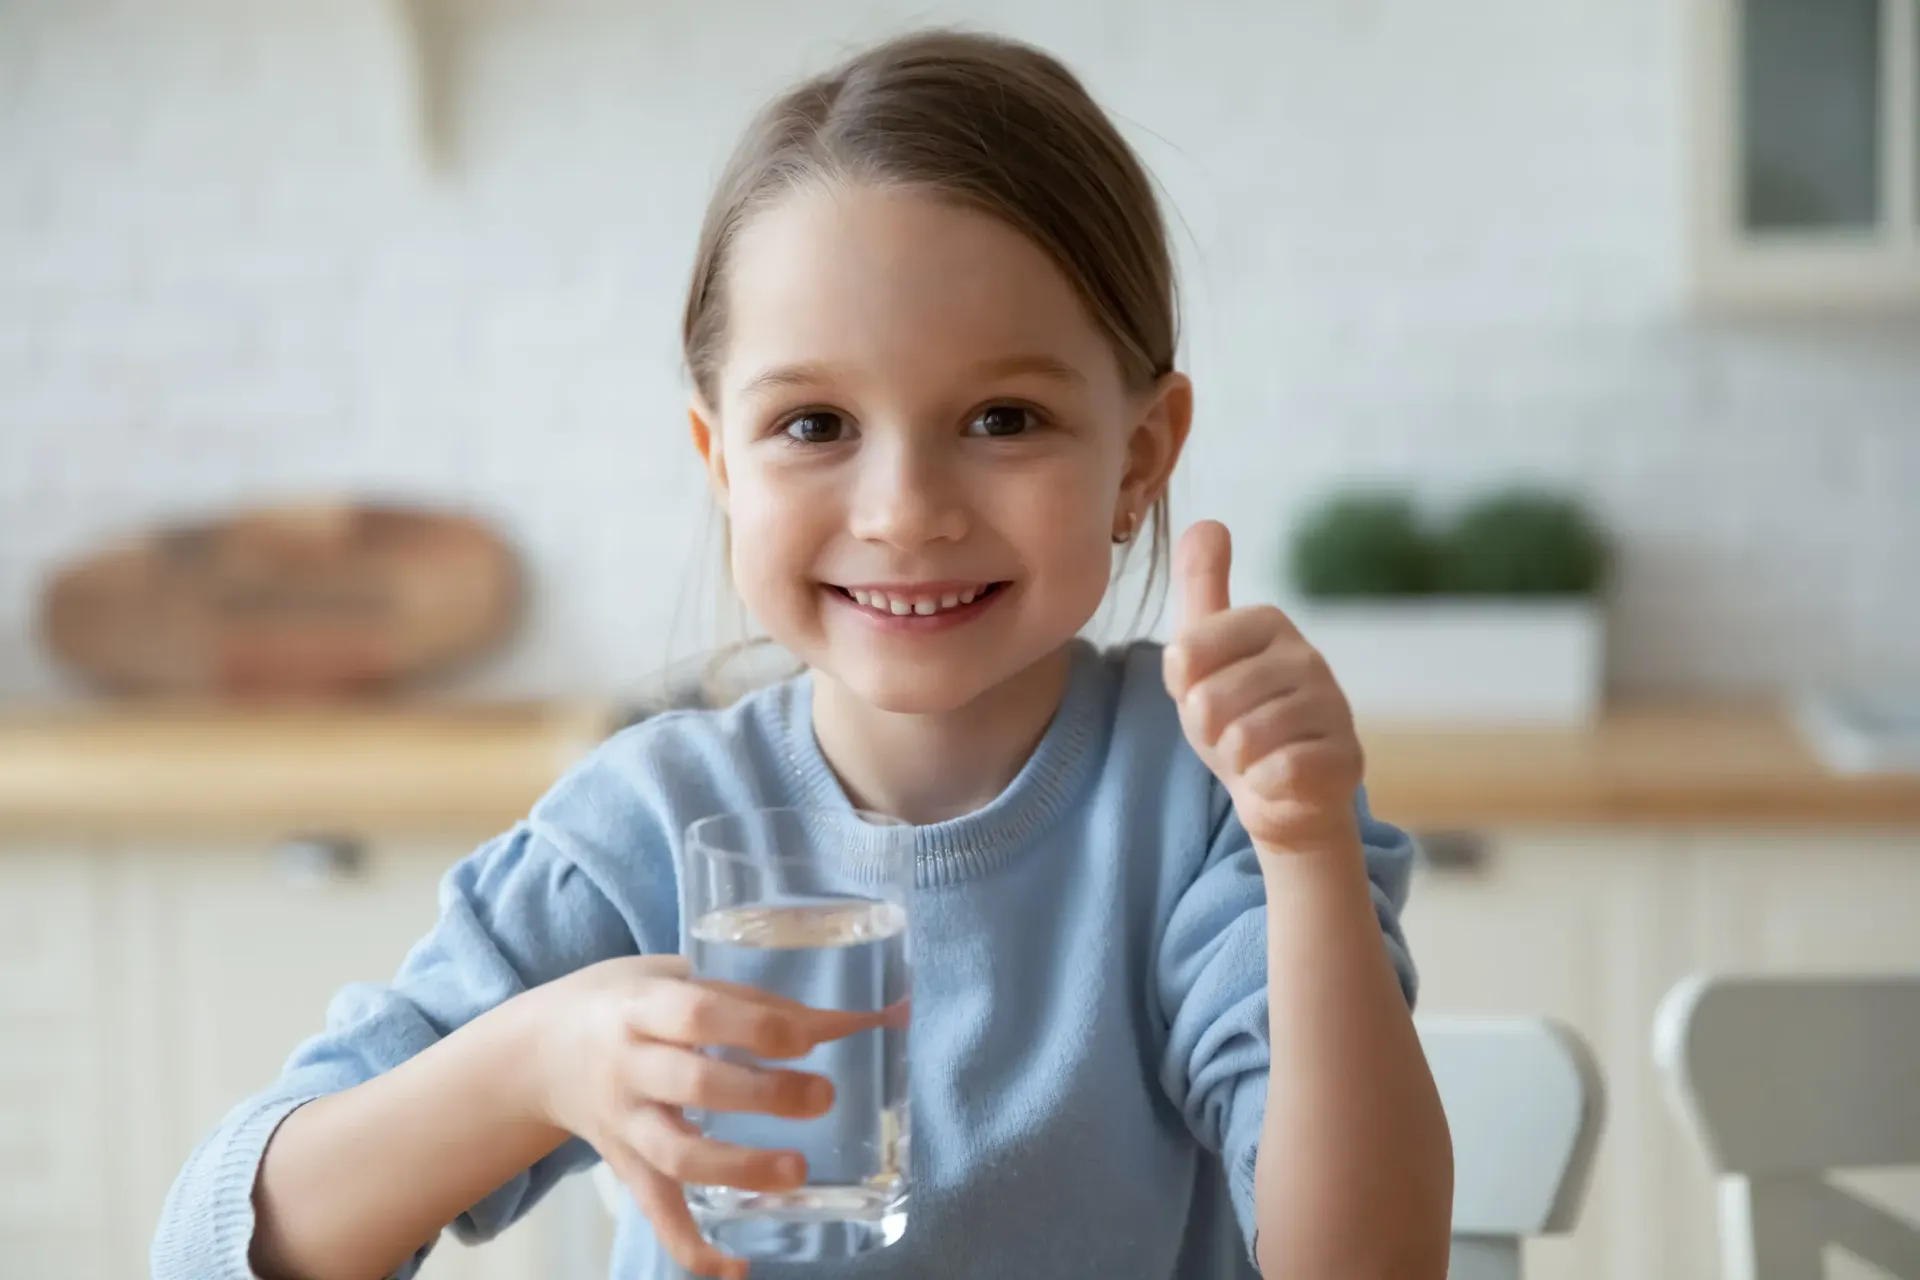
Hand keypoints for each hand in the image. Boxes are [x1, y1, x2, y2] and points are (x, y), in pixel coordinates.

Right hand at [530, 955, 881, 1278]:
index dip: (756, 1025)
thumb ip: (750, 996)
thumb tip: (850, 1020)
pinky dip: (692, 1248)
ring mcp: (625, 1123)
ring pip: (677, 1156)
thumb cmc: (623, 1002)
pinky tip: (736, 1267)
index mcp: (641, 1006)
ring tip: (797, 1172)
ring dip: (739, 1169)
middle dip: (762, 1094)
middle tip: (823, 1096)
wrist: (537, 1053)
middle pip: (694, 1085)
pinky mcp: (626, 1167)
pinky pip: (657, 1212)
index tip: (808, 1037)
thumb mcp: (671, 976)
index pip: (698, 1012)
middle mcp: (629, 1067)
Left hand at [1163, 520, 1363, 856]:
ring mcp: (1333, 707)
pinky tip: (1277, 778)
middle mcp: (1308, 657)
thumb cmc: (1236, 715)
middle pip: (1211, 699)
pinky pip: (1278, 772)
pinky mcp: (1346, 758)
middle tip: (1231, 732)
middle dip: (1208, 729)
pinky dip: (1264, 784)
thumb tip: (1208, 522)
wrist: (1282, 792)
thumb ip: (1200, 589)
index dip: (1183, 686)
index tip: (1202, 691)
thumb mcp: (1203, 653)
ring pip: (1244, 738)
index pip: (1188, 650)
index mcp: (1269, 623)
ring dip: (1236, 760)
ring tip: (1255, 755)